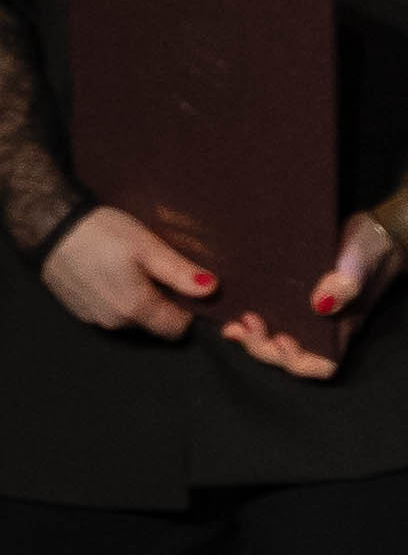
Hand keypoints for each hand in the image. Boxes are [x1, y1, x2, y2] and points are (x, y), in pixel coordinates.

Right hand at [40, 201, 209, 338]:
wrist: (49, 226)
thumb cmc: (100, 233)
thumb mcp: (147, 247)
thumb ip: (180, 272)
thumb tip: (211, 289)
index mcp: (135, 308)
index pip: (177, 329)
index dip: (189, 310)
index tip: (189, 287)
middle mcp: (115, 322)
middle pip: (155, 324)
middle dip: (165, 303)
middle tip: (162, 270)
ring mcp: (95, 319)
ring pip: (133, 318)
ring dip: (142, 299)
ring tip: (137, 267)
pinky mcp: (81, 310)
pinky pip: (112, 311)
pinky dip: (119, 297)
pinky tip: (115, 271)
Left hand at [221, 211, 396, 380]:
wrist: (372, 231)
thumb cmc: (370, 250)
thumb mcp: (360, 263)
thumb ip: (346, 285)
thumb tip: (320, 306)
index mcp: (340, 329)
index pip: (321, 366)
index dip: (298, 361)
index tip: (283, 339)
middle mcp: (321, 330)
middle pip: (290, 357)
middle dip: (264, 348)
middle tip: (244, 327)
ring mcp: (305, 316)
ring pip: (276, 341)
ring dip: (253, 339)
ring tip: (233, 325)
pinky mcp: (292, 300)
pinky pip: (270, 319)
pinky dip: (250, 321)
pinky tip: (234, 311)